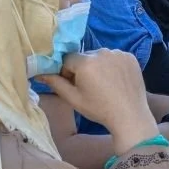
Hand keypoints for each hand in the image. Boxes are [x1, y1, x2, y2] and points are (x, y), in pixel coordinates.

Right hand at [37, 50, 156, 153]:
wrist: (129, 115)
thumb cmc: (99, 109)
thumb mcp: (73, 98)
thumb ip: (55, 83)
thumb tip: (38, 72)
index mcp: (86, 62)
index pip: (67, 59)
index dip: (67, 72)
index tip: (74, 85)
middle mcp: (102, 52)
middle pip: (84, 56)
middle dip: (82, 68)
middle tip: (90, 87)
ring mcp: (118, 53)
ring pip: (99, 56)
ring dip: (98, 66)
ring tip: (104, 84)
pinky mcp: (130, 56)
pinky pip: (114, 57)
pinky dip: (112, 65)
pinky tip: (115, 80)